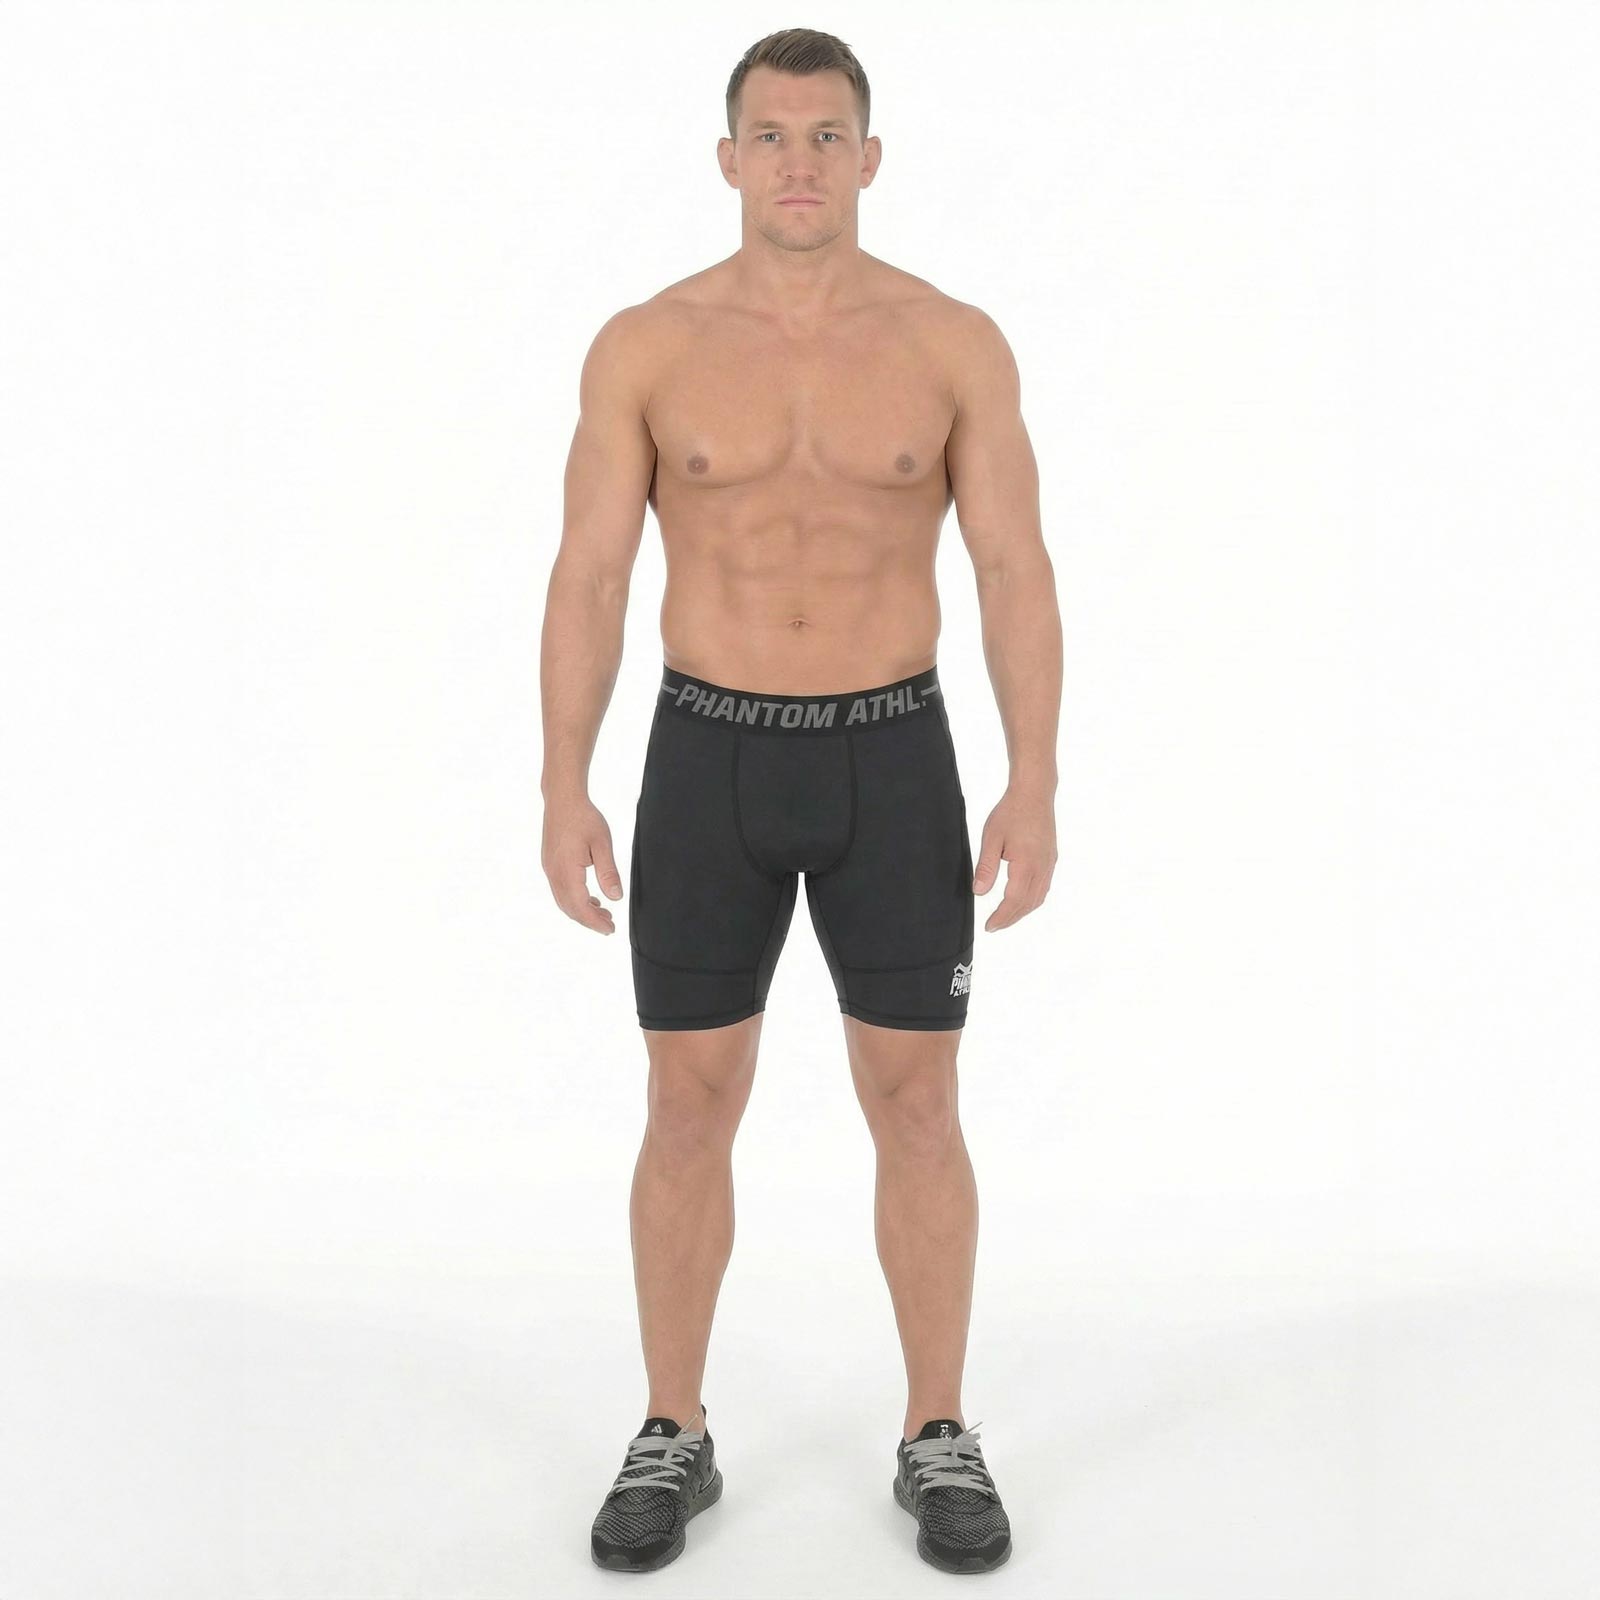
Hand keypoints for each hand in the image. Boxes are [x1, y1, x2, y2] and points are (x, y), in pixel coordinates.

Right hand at [542, 793, 622, 933]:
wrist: (562, 799)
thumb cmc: (584, 817)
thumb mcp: (603, 843)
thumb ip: (608, 872)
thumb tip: (616, 898)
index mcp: (566, 871)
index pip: (580, 906)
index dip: (595, 922)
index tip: (610, 929)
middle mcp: (553, 873)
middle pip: (569, 908)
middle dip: (589, 920)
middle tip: (610, 925)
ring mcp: (549, 869)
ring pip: (563, 901)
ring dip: (582, 911)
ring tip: (603, 914)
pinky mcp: (550, 864)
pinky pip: (560, 890)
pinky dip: (574, 899)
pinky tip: (590, 897)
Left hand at [971, 784, 1056, 931]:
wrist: (1034, 793)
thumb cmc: (1011, 812)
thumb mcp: (991, 838)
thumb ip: (986, 867)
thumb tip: (979, 892)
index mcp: (1026, 865)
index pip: (1013, 901)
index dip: (1001, 917)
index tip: (989, 927)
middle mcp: (1042, 868)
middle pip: (1028, 904)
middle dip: (1011, 919)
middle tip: (994, 927)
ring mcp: (1049, 864)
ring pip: (1038, 897)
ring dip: (1022, 911)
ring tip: (1006, 917)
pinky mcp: (1051, 859)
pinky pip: (1043, 887)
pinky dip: (1032, 900)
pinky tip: (1021, 900)